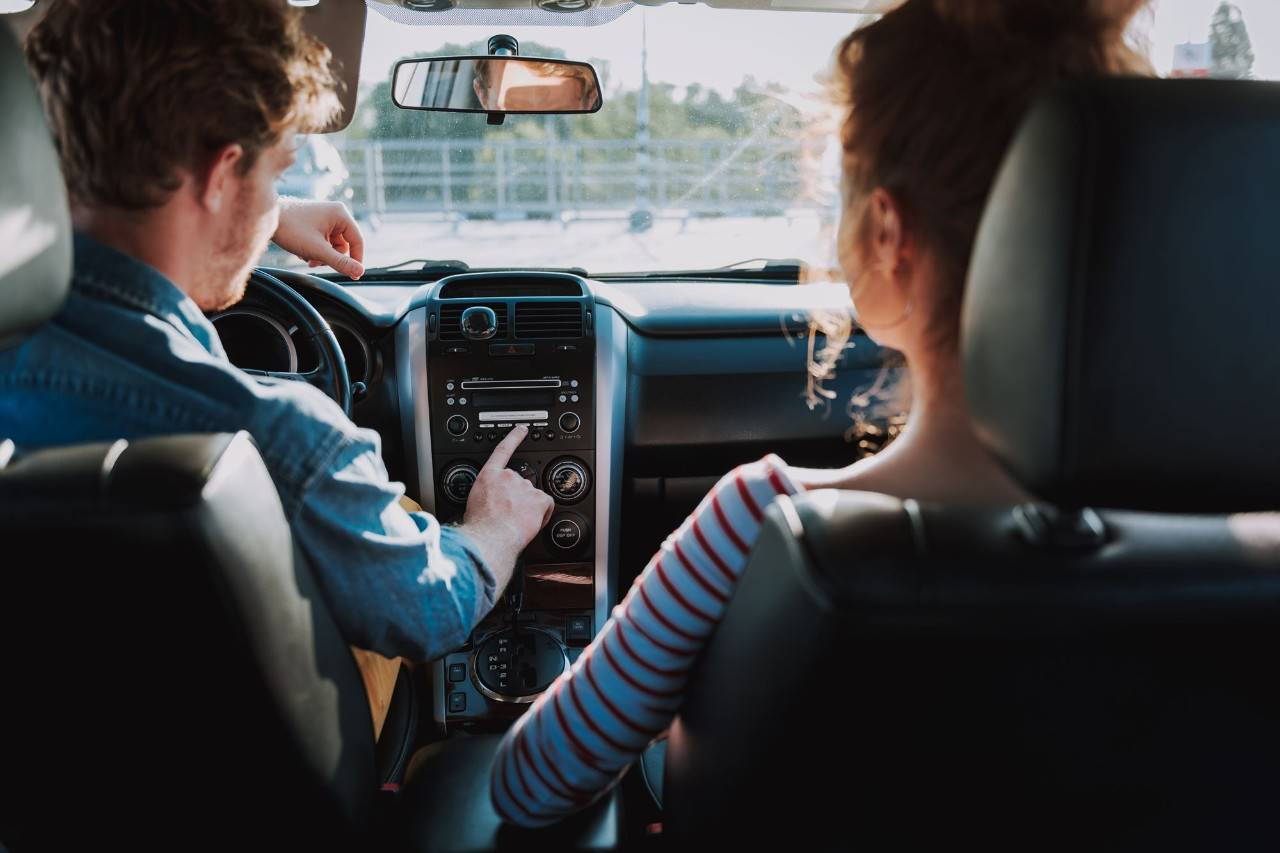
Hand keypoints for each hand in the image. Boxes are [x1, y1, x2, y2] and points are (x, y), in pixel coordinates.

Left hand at [272, 198, 364, 278]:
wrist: (266, 218)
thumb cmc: (291, 229)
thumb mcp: (318, 250)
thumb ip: (340, 262)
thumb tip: (360, 271)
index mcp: (340, 214)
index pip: (357, 241)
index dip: (357, 260)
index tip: (354, 276)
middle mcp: (335, 214)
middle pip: (345, 245)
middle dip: (331, 257)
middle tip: (317, 262)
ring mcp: (325, 218)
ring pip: (333, 246)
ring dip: (322, 256)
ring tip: (308, 257)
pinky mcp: (316, 223)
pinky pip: (324, 242)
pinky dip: (316, 251)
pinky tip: (304, 252)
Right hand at [458, 425, 554, 585]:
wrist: (489, 538)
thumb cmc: (479, 526)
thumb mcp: (472, 504)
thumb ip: (484, 495)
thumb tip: (486, 503)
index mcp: (489, 477)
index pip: (503, 451)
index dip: (514, 438)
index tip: (522, 429)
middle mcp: (509, 477)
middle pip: (519, 484)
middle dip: (517, 498)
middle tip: (509, 514)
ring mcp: (525, 487)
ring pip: (533, 496)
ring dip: (528, 507)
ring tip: (516, 522)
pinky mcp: (539, 499)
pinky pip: (547, 505)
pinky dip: (542, 514)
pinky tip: (531, 522)